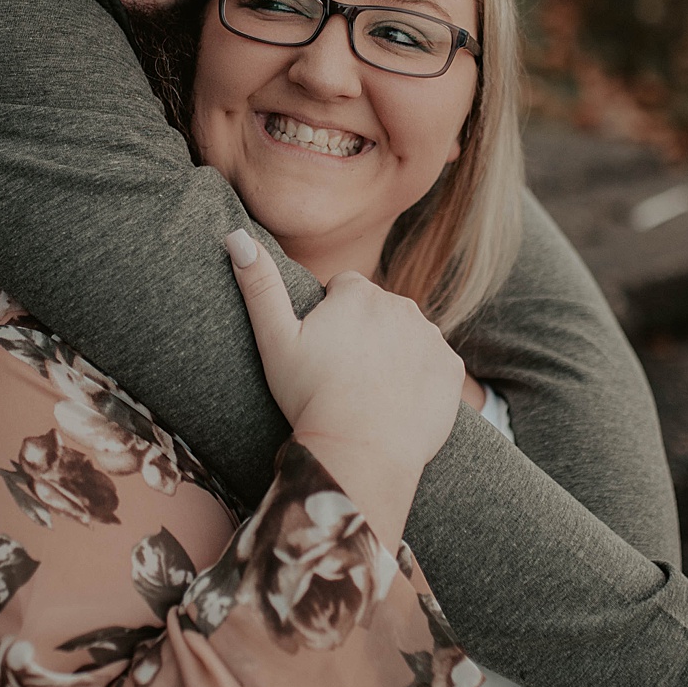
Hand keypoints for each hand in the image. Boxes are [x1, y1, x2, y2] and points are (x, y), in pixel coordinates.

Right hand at [224, 229, 462, 542]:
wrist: (359, 451)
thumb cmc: (310, 396)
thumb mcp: (274, 340)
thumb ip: (259, 285)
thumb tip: (236, 235)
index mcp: (359, 293)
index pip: (345, 289)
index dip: (330, 318)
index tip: (322, 350)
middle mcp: (402, 305)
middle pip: (379, 311)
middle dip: (364, 333)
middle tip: (343, 374)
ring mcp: (431, 337)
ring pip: (407, 336)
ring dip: (393, 353)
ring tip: (369, 390)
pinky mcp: (451, 369)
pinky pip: (434, 365)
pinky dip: (420, 378)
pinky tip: (398, 402)